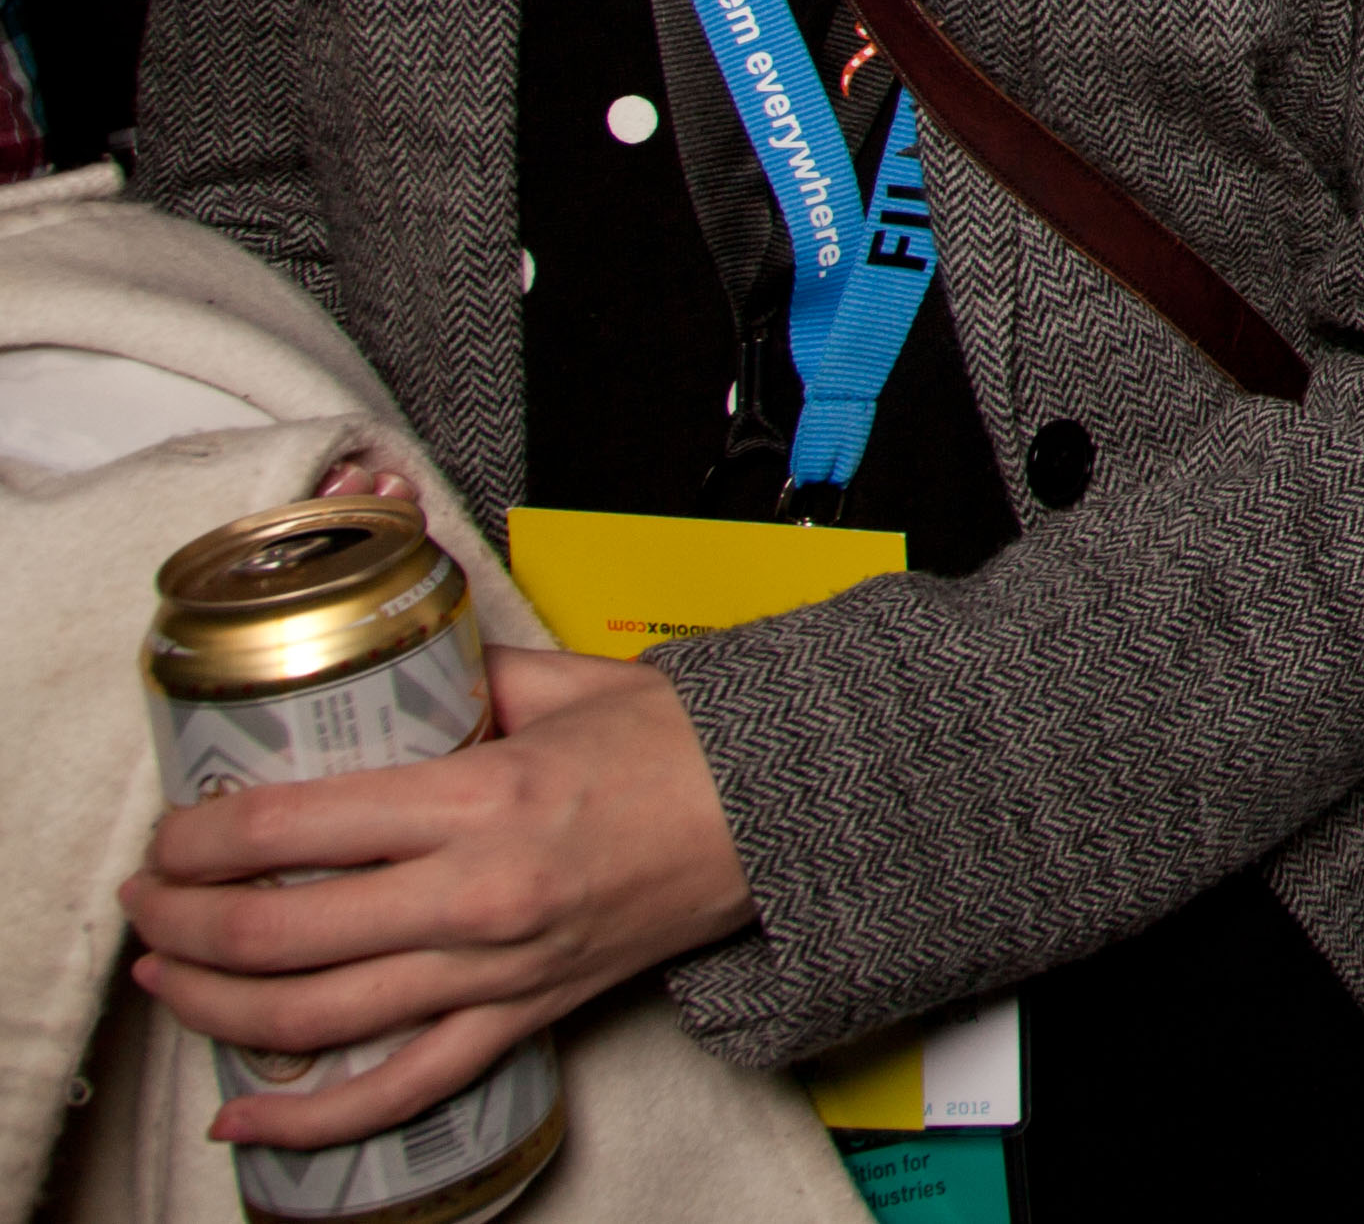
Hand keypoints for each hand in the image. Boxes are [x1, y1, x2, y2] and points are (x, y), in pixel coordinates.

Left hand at [124, 646, 753, 1146]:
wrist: (787, 814)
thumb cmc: (689, 744)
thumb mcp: (565, 682)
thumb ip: (463, 678)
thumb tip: (392, 671)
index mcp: (483, 797)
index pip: (295, 827)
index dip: (203, 839)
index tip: (172, 835)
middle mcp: (478, 895)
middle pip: (280, 932)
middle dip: (181, 923)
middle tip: (148, 903)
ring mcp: (498, 969)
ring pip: (317, 1018)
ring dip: (216, 1004)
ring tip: (167, 980)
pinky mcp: (523, 1016)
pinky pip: (402, 1088)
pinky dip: (313, 1119)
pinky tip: (245, 1115)